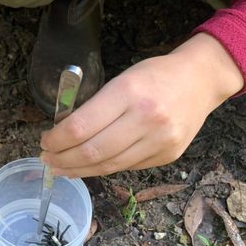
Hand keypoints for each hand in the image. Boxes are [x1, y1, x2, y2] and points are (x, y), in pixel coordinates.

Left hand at [40, 33, 244, 176]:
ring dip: (78, 170)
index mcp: (128, 93)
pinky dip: (102, 169)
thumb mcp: (121, 80)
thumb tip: (64, 134)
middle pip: (92, 152)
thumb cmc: (154, 76)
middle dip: (62, 160)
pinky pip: (126, 168)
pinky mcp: (168, 156)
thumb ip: (95, 107)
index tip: (44, 141)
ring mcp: (160, 141)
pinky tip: (88, 167)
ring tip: (61, 168)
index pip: (80, 127)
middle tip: (47, 160)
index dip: (56, 140)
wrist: (200, 80)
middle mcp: (145, 119)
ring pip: (108, 166)